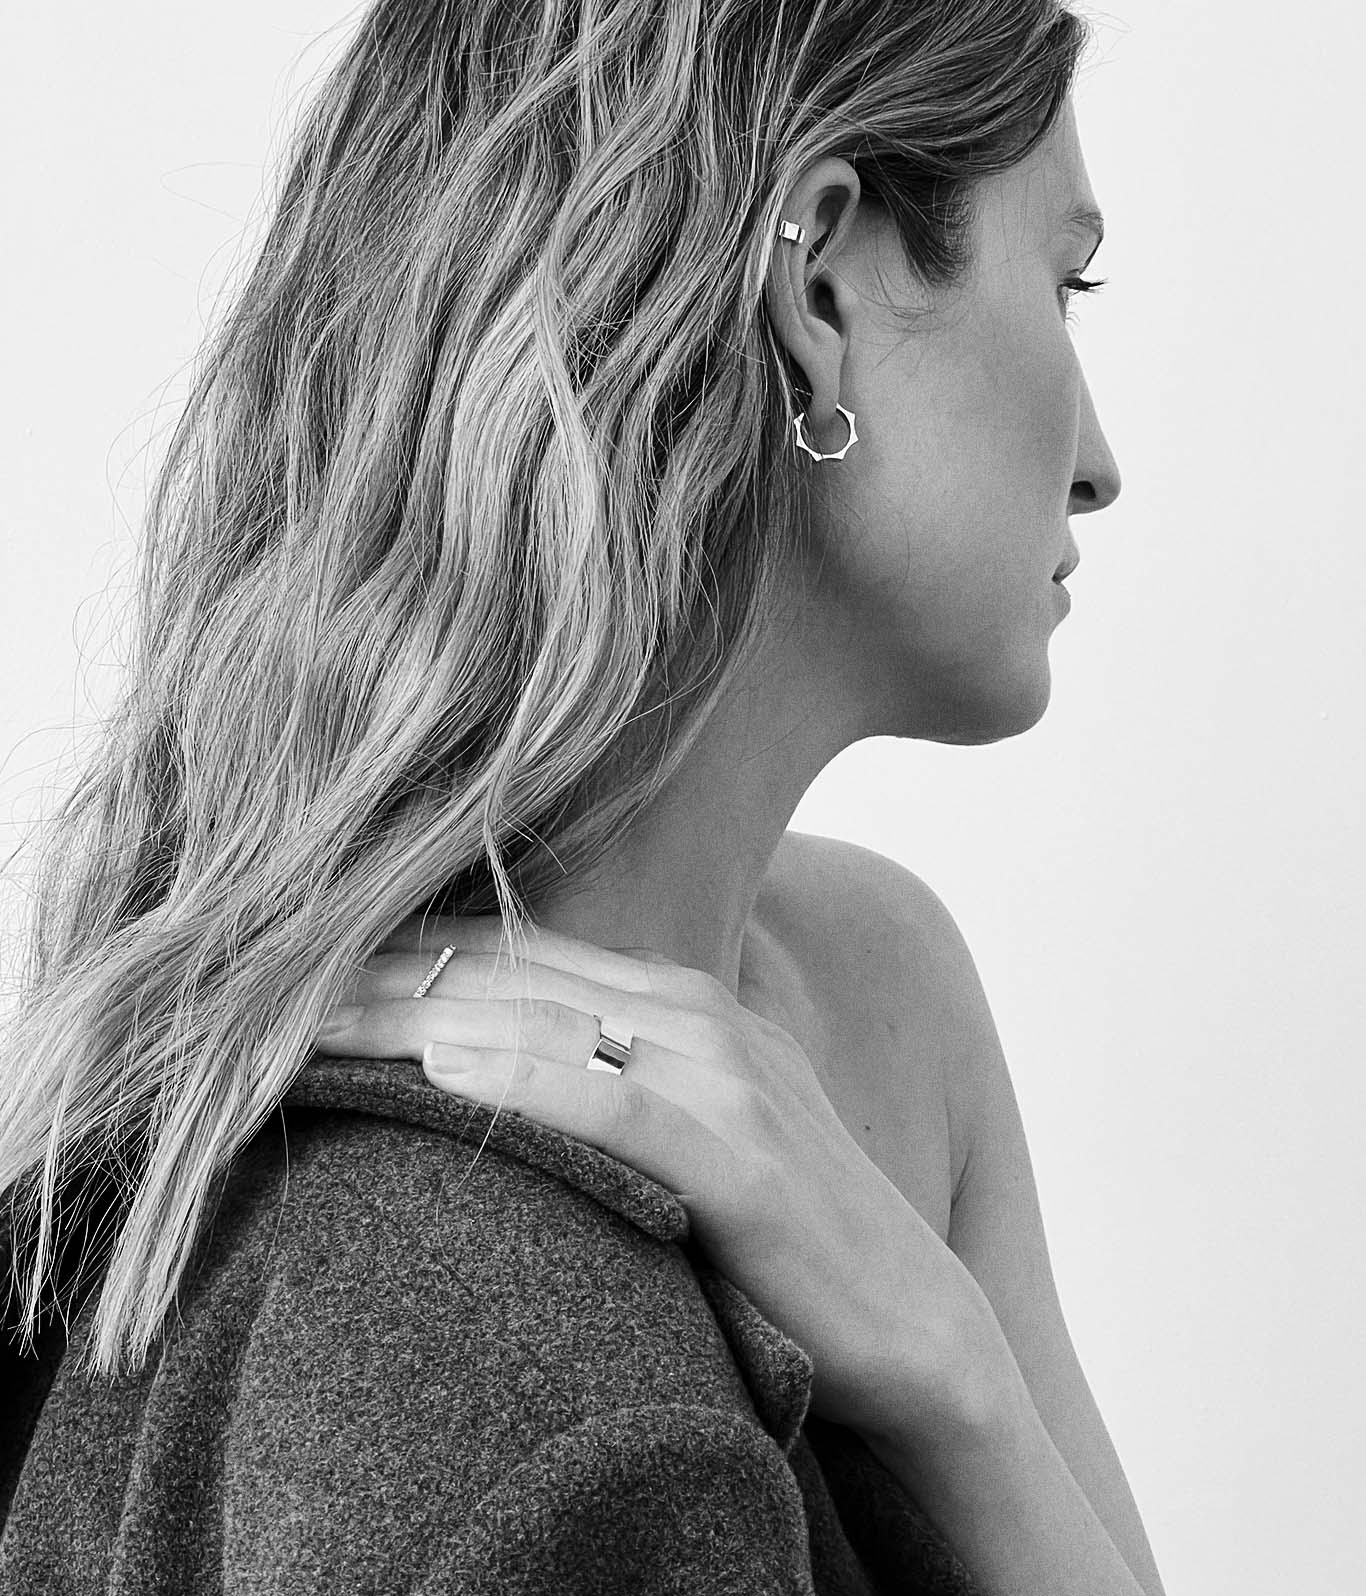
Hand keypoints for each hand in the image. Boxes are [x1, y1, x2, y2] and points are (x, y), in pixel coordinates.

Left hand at [314, 912, 1008, 1441]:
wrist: (912, 1320)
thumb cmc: (781, 1230)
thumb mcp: (688, 1127)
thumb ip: (603, 1079)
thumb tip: (476, 1071)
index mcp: (676, 997)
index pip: (509, 951)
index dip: (399, 951)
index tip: (296, 965)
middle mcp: (693, 1010)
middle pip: (503, 972)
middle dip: (375, 974)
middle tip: (253, 983)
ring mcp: (722, 1069)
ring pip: (537, 1018)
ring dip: (409, 1015)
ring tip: (295, 1024)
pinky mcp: (740, 1149)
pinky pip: (608, 1100)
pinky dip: (518, 1080)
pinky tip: (437, 1072)